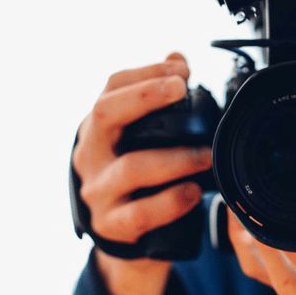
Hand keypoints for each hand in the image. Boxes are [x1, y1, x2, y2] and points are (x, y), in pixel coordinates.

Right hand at [71, 52, 211, 294]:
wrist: (120, 236)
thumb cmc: (134, 177)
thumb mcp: (137, 138)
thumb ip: (156, 101)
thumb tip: (177, 58)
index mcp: (98, 127)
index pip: (112, 88)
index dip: (146, 72)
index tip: (181, 69)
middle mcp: (90, 154)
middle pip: (104, 114)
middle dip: (144, 97)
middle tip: (181, 90)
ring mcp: (98, 192)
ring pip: (131, 167)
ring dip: (174, 157)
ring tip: (205, 154)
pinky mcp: (113, 226)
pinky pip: (141, 213)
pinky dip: (171, 202)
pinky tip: (193, 192)